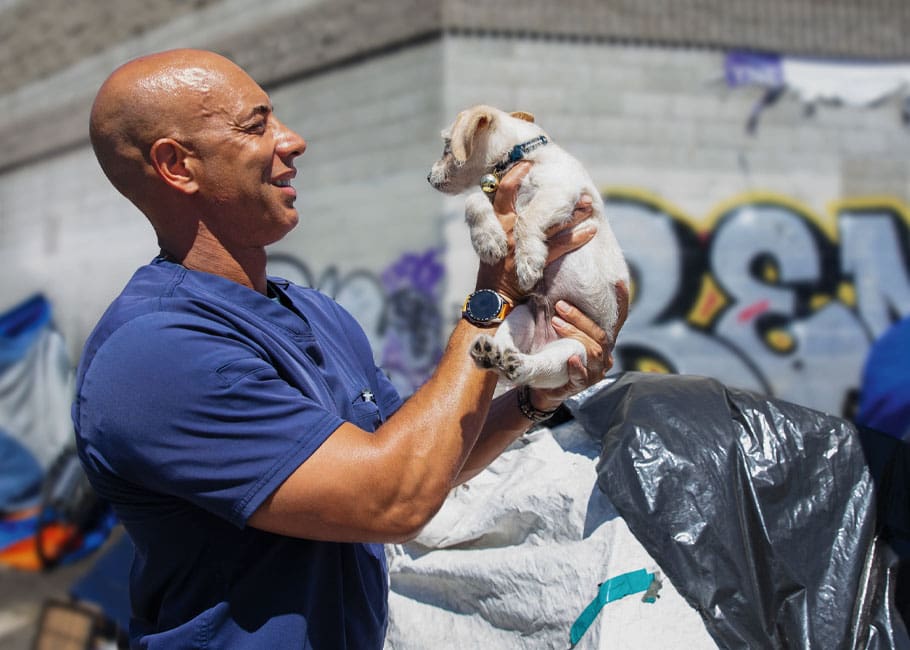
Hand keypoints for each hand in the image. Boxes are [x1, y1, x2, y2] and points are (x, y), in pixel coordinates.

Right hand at [475, 162, 598, 301]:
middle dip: (550, 189)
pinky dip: (577, 237)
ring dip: (572, 213)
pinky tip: (591, 230)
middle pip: (532, 203)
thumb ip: (504, 223)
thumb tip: (518, 205)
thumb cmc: (494, 270)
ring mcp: (518, 245)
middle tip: (573, 183)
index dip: (516, 174)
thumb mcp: (493, 241)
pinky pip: (559, 246)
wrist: (494, 299)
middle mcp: (506, 230)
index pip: (503, 190)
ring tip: (588, 205)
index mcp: (494, 222)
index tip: (530, 163)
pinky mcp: (531, 262)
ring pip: (550, 223)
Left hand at [528, 283, 628, 410]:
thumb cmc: (554, 356)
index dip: (621, 303)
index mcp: (602, 342)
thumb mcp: (561, 334)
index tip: (618, 282)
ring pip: (593, 350)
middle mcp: (604, 356)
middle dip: (580, 318)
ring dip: (575, 334)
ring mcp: (595, 372)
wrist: (542, 388)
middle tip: (560, 305)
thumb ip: (565, 318)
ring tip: (556, 323)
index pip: (617, 321)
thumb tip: (555, 291)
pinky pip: (582, 376)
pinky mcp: (581, 386)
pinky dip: (577, 366)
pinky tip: (570, 358)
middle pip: (600, 334)